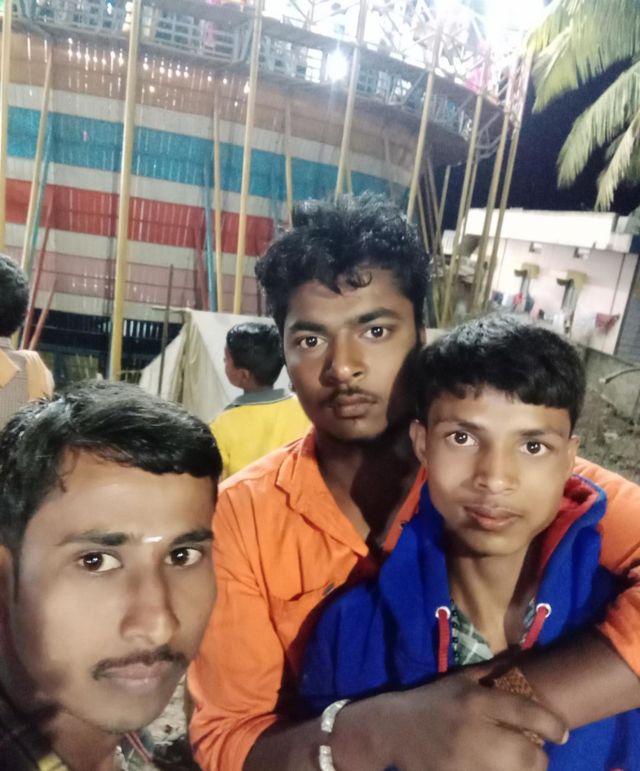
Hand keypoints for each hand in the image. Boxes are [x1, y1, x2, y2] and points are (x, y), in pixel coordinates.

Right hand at [331, 670, 567, 770]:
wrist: (392, 729)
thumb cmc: (432, 700)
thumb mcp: (460, 679)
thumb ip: (495, 670)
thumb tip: (527, 654)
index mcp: (475, 700)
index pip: (526, 713)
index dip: (552, 725)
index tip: (562, 732)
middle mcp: (473, 732)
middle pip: (527, 756)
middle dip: (538, 758)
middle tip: (536, 753)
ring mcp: (464, 762)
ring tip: (517, 764)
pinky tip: (497, 770)